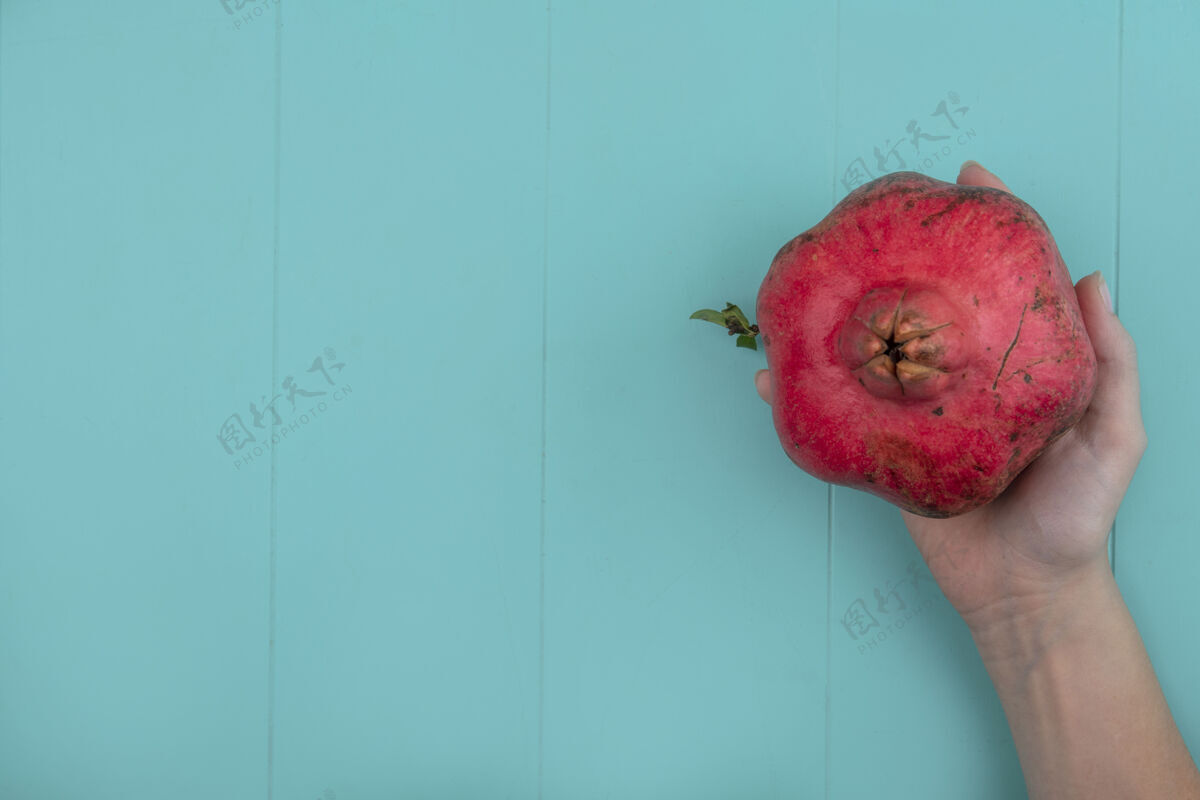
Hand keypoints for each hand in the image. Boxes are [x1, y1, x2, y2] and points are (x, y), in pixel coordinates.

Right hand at [754, 161, 1147, 632]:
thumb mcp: (1113, 437)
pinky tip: (777, 378)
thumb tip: (1092, 280)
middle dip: (897, 259)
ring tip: (807, 288)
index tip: (968, 175)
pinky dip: (802, 398)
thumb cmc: (1077, 517)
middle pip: (925, 303)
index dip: (992, 222)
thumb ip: (1111, 364)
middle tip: (871, 222)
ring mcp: (919, 415)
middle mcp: (964, 379)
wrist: (1026, 593)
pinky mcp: (885, 453)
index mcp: (1018, 366)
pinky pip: (841, 416)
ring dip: (836, 321)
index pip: (1004, 278)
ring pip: (872, 353)